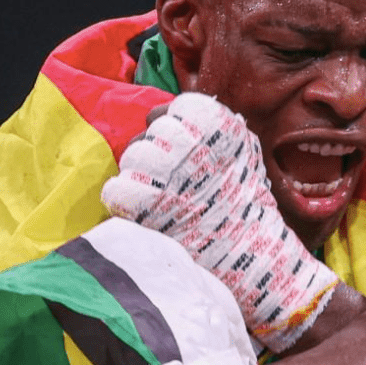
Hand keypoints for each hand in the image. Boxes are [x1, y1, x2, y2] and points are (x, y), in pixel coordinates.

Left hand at [100, 93, 338, 351]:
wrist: (249, 255)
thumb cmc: (245, 202)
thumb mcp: (243, 151)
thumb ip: (211, 127)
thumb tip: (167, 113)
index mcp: (214, 123)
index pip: (174, 109)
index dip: (174, 128)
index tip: (185, 153)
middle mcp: (186, 141)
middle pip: (149, 132)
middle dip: (156, 155)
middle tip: (174, 182)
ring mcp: (162, 172)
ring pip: (131, 158)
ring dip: (140, 178)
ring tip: (163, 199)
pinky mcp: (141, 205)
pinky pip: (116, 189)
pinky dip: (126, 202)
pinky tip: (147, 213)